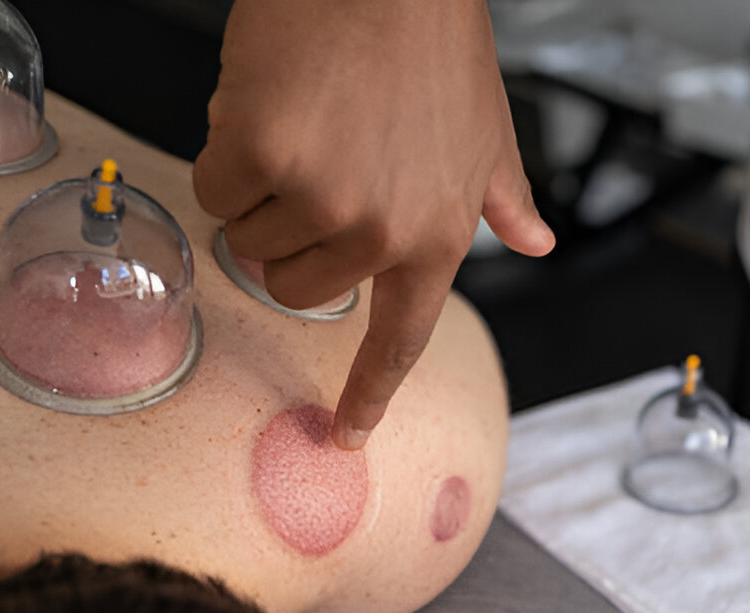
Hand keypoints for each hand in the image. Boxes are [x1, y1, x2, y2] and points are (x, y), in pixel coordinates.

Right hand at [193, 0, 553, 447]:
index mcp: (437, 235)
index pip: (399, 337)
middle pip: (297, 285)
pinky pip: (215, 187)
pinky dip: (227, 150)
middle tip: (319, 166)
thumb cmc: (434, 40)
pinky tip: (267, 104)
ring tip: (305, 122)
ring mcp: (321, 197)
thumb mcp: (487, 130)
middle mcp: (381, 231)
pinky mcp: (262, 154)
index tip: (347, 434)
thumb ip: (502, 197)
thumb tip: (534, 241)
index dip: (368, 391)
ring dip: (263, 188)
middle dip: (293, 235)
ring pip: (251, 236)